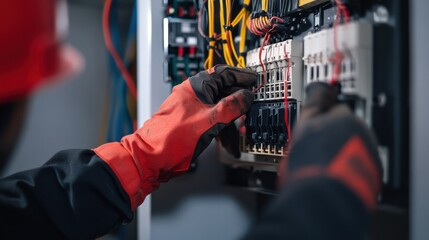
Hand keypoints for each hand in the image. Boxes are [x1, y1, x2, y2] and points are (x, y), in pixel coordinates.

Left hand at [94, 65, 256, 209]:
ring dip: (232, 120)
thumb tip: (246, 96)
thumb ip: (230, 107)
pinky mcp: (192, 124)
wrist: (152, 158)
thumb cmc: (171, 137)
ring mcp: (193, 110)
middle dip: (239, 103)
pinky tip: (230, 142)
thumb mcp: (208, 120)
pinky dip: (223, 130)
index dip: (241, 76)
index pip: (223, 73)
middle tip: (251, 109)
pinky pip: (213, 122)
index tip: (254, 80)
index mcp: (195, 87)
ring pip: (219, 109)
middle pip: (223, 92)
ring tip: (241, 131)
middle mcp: (194, 96)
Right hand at [280, 82, 381, 208]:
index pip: (335, 107)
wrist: (324, 197)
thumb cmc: (312, 162)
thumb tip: (319, 87)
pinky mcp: (372, 170)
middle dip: (334, 133)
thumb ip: (313, 104)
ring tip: (325, 162)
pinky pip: (361, 160)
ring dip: (343, 148)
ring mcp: (368, 151)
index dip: (323, 115)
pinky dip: (350, 163)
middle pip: (346, 126)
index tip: (318, 121)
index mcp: (345, 118)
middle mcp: (361, 131)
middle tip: (317, 146)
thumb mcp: (303, 127)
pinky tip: (335, 171)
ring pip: (354, 143)